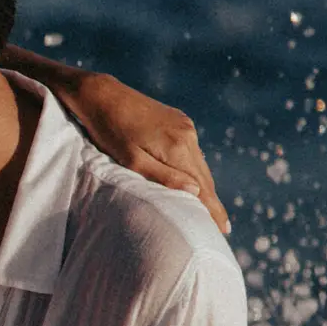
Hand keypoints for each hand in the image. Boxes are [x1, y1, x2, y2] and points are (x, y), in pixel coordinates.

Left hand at [64, 73, 229, 234]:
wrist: (103, 95)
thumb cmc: (110, 132)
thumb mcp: (132, 160)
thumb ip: (164, 177)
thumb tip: (196, 192)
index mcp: (177, 147)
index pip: (202, 187)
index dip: (213, 209)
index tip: (223, 230)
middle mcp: (187, 135)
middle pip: (205, 177)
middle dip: (213, 202)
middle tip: (221, 228)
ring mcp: (185, 126)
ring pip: (200, 164)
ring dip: (205, 187)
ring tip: (210, 211)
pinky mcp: (180, 121)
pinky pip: (192, 152)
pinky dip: (195, 170)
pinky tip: (195, 182)